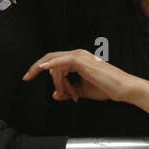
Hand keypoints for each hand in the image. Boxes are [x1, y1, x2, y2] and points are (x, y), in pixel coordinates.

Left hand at [22, 49, 137, 102]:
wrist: (121, 88)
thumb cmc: (106, 88)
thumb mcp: (82, 91)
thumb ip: (68, 90)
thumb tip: (54, 94)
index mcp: (77, 59)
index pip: (53, 62)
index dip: (39, 69)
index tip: (28, 77)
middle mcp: (77, 54)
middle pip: (50, 59)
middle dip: (35, 68)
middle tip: (26, 78)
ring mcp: (79, 56)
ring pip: (56, 65)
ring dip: (58, 82)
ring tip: (69, 94)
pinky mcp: (82, 61)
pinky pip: (62, 61)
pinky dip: (52, 64)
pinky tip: (43, 69)